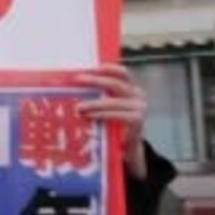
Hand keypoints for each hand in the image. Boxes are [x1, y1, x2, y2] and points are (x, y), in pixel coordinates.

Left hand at [74, 63, 147, 178]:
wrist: (128, 147)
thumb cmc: (114, 124)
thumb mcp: (109, 106)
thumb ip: (100, 95)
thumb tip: (74, 84)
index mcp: (132, 88)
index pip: (124, 73)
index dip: (110, 68)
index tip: (94, 67)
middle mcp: (138, 95)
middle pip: (117, 84)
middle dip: (96, 81)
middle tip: (78, 79)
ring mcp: (140, 108)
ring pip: (114, 101)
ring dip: (94, 103)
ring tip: (78, 107)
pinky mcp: (137, 121)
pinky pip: (116, 115)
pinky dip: (101, 114)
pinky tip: (89, 116)